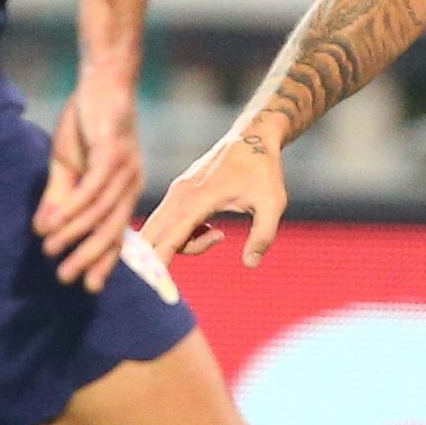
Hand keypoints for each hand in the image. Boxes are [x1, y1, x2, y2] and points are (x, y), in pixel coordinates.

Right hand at [34, 74, 143, 292]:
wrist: (103, 82)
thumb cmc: (87, 124)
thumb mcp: (69, 165)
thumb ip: (60, 197)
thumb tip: (44, 229)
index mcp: (125, 190)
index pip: (116, 232)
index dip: (103, 260)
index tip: (89, 287)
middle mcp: (131, 184)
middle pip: (111, 230)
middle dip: (89, 257)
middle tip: (67, 280)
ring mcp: (125, 169)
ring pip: (100, 212)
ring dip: (74, 234)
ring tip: (51, 252)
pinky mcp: (112, 152)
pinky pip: (92, 188)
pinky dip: (73, 207)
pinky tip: (54, 223)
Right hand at [142, 127, 289, 269]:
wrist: (253, 138)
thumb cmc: (264, 170)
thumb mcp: (273, 204)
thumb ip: (263, 235)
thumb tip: (250, 264)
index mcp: (198, 200)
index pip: (168, 240)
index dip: (158, 265)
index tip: (152, 286)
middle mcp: (179, 196)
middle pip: (153, 239)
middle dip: (164, 259)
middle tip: (196, 260)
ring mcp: (176, 192)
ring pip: (159, 232)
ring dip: (183, 245)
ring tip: (219, 235)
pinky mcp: (178, 192)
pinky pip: (167, 223)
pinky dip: (182, 234)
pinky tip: (211, 228)